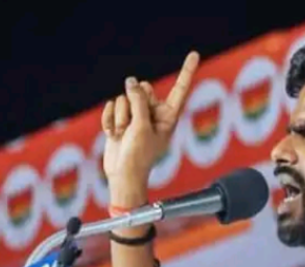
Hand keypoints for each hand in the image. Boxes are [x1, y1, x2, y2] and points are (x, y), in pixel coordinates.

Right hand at [101, 51, 199, 204]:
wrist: (122, 176)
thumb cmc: (139, 156)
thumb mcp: (142, 126)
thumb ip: (138, 101)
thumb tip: (130, 81)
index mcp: (168, 116)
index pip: (179, 90)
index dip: (186, 72)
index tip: (194, 53)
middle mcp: (153, 114)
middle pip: (142, 89)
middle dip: (133, 104)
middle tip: (134, 125)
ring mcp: (135, 117)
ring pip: (123, 98)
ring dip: (120, 117)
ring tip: (123, 135)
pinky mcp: (119, 120)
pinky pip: (111, 106)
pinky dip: (109, 120)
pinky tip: (113, 135)